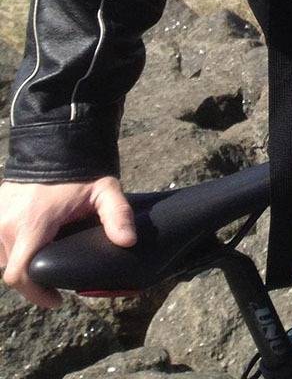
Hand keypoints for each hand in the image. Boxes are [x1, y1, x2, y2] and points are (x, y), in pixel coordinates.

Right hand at [0, 177, 134, 307]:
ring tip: (47, 262)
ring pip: (2, 258)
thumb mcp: (105, 191)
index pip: (19, 275)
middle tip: (56, 282)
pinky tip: (34, 246)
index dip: (36, 295)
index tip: (57, 300)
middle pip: (12, 269)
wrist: (56, 143)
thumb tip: (128, 241)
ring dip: (21, 264)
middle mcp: (6, 224)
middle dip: (33, 281)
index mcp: (32, 224)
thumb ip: (117, 215)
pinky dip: (12, 249)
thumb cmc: (82, 171)